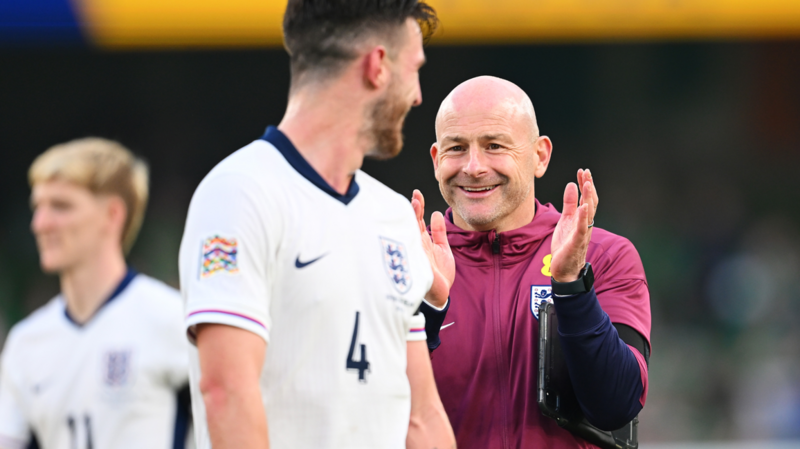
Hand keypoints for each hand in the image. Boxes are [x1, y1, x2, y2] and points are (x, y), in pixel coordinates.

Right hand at [411, 190, 454, 308]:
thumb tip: (436, 213)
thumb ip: (440, 232)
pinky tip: (415, 224)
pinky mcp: (418, 264)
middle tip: (415, 196)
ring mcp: (416, 254)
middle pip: (412, 224)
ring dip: (413, 218)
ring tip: (415, 204)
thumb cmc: (440, 273)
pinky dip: (414, 236)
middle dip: (413, 209)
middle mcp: (416, 245)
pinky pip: (415, 248)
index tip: (417, 193)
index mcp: (422, 241)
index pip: (417, 220)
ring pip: (411, 232)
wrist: (441, 293)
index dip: (417, 206)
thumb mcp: (442, 248)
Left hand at [550, 169, 597, 282]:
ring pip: (589, 213)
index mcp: (582, 218)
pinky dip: (583, 217)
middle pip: (590, 202)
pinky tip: (583, 206)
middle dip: (588, 187)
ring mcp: (583, 233)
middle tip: (586, 172)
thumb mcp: (565, 220)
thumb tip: (571, 185)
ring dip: (588, 198)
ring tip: (587, 184)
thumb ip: (569, 203)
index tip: (582, 171)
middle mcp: (586, 224)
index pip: (586, 197)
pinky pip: (582, 228)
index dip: (585, 184)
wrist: (564, 269)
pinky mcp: (577, 242)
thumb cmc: (566, 245)